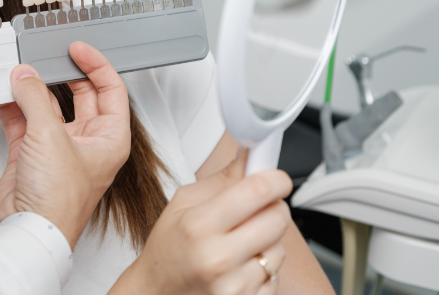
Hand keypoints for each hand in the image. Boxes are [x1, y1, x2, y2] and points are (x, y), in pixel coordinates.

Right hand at [0, 41, 130, 248]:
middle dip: (61, 74)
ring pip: (46, 105)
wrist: (27, 231)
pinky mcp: (31, 153)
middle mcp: (86, 141)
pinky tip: (3, 91)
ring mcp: (57, 147)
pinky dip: (12, 104)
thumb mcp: (50, 136)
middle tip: (48, 55)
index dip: (96, 65)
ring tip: (18, 71)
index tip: (77, 49)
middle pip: (79, 95)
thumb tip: (25, 76)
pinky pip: (23, 119)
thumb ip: (35, 98)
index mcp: (109, 138)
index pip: (110, 90)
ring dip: (31, 88)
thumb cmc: (57, 202)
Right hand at [110, 150, 291, 294]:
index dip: (275, 179)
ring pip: (280, 247)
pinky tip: (242, 264)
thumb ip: (221, 180)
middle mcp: (219, 257)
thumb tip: (250, 156)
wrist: (158, 292)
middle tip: (258, 206)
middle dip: (274, 206)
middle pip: (277, 218)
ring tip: (242, 240)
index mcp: (199, 224)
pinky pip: (276, 274)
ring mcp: (235, 285)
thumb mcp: (182, 203)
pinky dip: (264, 265)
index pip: (257, 191)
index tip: (277, 178)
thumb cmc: (168, 247)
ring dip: (269, 238)